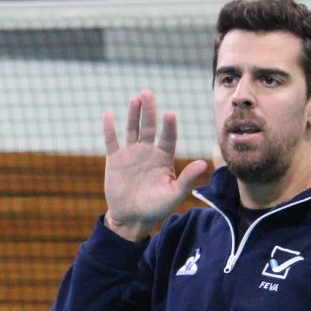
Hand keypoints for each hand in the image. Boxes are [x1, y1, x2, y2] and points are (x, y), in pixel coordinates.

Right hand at [103, 90, 207, 242]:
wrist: (131, 217)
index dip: (168, 126)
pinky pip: (111, 141)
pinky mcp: (115, 159)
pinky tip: (107, 115)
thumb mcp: (174, 194)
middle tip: (148, 93)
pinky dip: (109, 129)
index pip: (168, 137)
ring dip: (132, 114)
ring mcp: (131, 153)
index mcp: (164, 157)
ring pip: (132, 129)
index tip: (169, 114)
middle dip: (149, 110)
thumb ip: (187, 179)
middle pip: (149, 126)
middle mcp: (148, 151)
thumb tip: (203, 163)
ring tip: (134, 99)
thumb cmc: (156, 207)